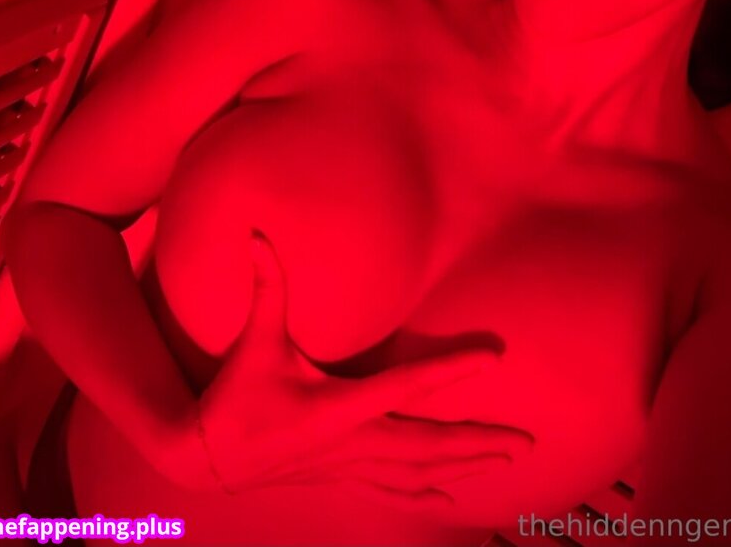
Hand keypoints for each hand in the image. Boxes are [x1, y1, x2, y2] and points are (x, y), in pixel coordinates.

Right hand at [181, 230, 533, 510]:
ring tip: (503, 462)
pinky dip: (424, 489)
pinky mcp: (342, 474)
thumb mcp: (255, 341)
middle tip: (525, 442)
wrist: (206, 457)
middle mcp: (354, 439)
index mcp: (339, 406)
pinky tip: (446, 496)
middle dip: (478, 443)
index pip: (409, 385)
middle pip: (429, 445)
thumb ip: (266, 286)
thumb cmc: (235, 396)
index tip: (493, 359)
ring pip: (418, 471)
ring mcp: (350, 463)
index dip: (452, 370)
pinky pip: (394, 486)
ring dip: (463, 464)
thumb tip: (258, 235)